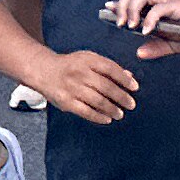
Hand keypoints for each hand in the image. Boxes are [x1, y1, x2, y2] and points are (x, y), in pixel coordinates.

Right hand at [19, 41, 142, 123]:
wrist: (44, 71)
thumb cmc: (71, 66)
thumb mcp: (88, 59)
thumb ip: (107, 67)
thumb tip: (129, 77)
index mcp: (87, 60)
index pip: (110, 68)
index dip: (124, 79)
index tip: (135, 87)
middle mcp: (79, 73)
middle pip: (106, 87)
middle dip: (121, 97)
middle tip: (131, 104)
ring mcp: (72, 88)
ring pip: (98, 101)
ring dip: (112, 109)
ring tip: (120, 114)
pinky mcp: (66, 102)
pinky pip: (86, 112)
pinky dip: (99, 117)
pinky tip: (107, 119)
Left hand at [104, 0, 179, 48]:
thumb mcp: (173, 44)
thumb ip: (156, 48)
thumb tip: (139, 53)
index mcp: (155, 7)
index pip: (132, 0)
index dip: (118, 3)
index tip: (106, 8)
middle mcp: (159, 1)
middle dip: (121, 5)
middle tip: (118, 23)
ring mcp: (167, 2)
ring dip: (131, 9)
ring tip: (129, 25)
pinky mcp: (177, 6)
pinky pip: (159, 8)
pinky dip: (150, 18)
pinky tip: (146, 30)